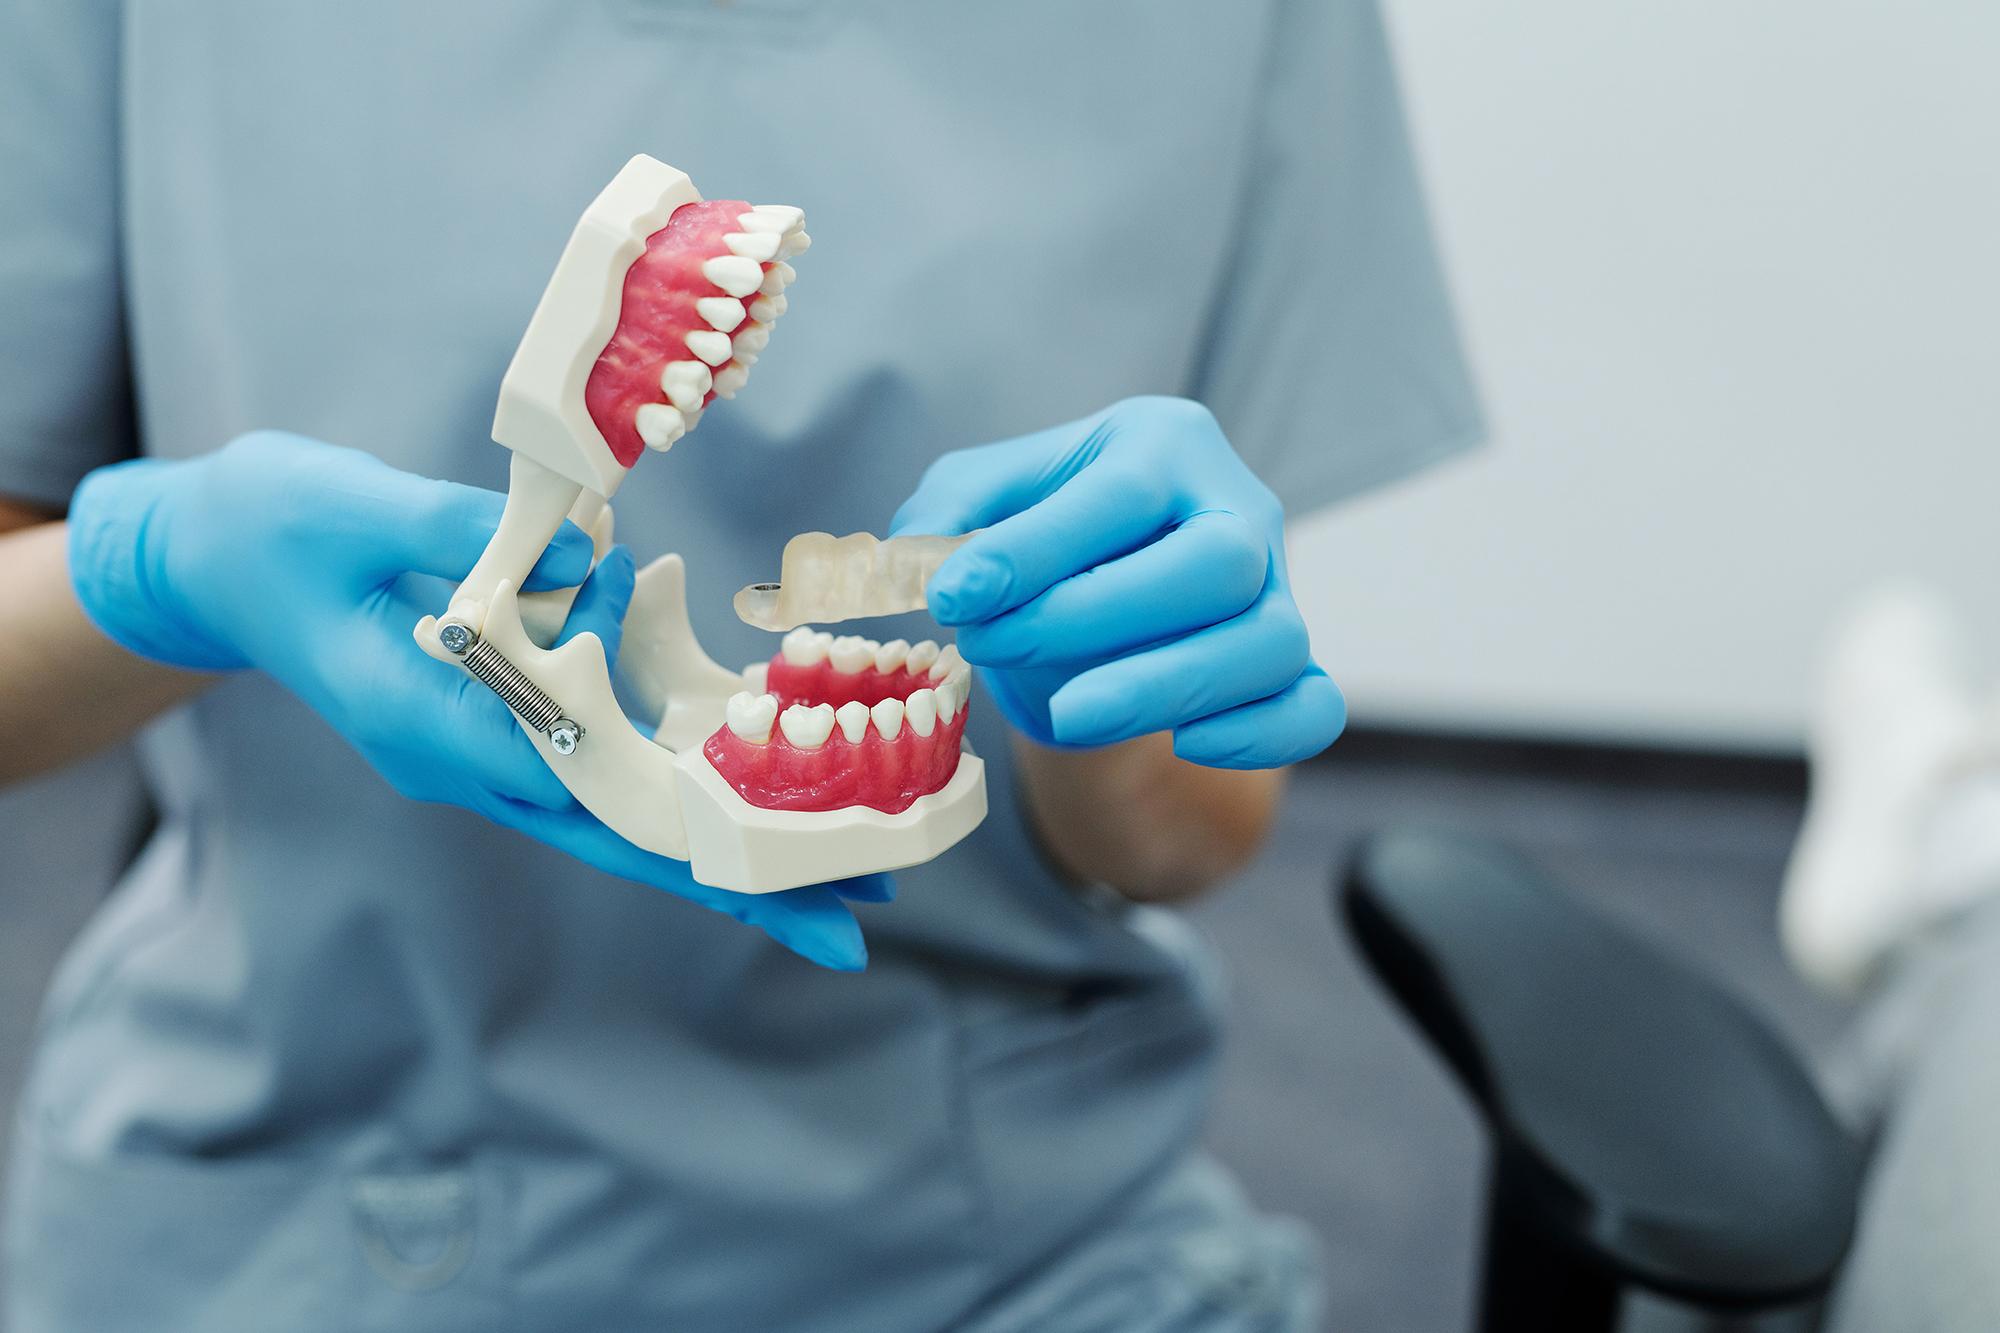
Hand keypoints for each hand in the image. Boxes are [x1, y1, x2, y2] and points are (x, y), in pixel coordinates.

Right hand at [68, 432, 881, 968]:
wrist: (212, 558)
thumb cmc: (271, 527)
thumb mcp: (352, 509)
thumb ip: (460, 531)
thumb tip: (582, 547)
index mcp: (425, 723)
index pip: (573, 789)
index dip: (676, 823)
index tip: (772, 862)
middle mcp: (464, 760)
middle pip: (620, 839)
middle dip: (734, 885)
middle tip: (848, 933)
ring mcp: (481, 753)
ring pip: (619, 821)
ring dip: (723, 853)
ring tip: (835, 881)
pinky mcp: (496, 726)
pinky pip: (600, 768)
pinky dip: (677, 790)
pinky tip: (757, 801)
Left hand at [891, 397, 1343, 767]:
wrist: (1096, 604)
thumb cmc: (1040, 541)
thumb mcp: (980, 502)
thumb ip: (944, 515)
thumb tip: (917, 557)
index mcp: (1166, 444)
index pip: (1121, 495)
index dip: (1035, 550)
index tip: (954, 594)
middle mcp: (1240, 508)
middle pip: (1218, 563)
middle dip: (1098, 616)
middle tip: (994, 646)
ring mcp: (1280, 591)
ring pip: (1271, 643)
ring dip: (1163, 686)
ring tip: (1066, 716)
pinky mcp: (1295, 668)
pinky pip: (1310, 709)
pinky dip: (1256, 735)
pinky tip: (1180, 743)